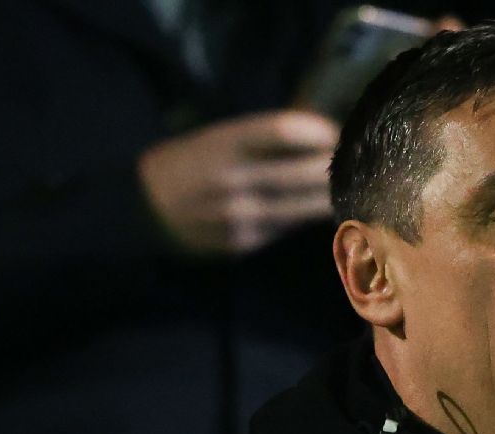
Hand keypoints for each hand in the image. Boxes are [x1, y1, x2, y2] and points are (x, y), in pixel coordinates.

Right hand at [139, 111, 338, 253]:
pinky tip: (320, 206)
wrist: (142, 211)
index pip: (285, 131)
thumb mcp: (214, 138)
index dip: (318, 131)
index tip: (333, 132)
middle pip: (304, 171)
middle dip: (334, 164)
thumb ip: (259, 137)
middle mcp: (232, 179)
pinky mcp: (244, 241)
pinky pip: (289, 226)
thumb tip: (318, 133)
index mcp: (223, 144)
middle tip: (352, 160)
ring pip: (305, 205)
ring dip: (330, 194)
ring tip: (346, 184)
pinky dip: (308, 215)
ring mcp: (240, 215)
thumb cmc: (186, 165)